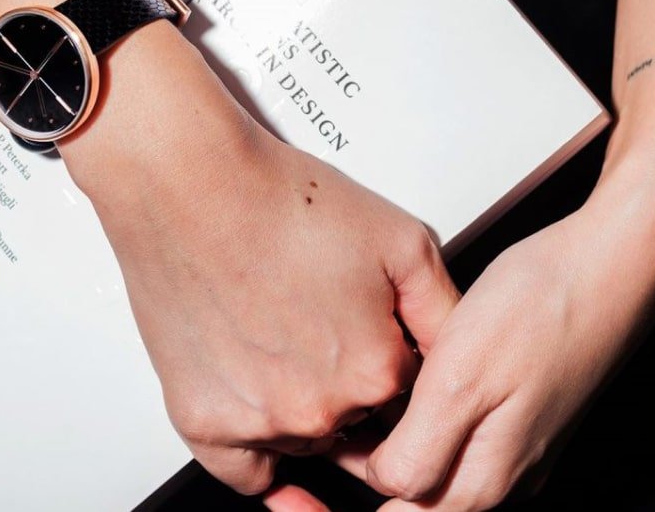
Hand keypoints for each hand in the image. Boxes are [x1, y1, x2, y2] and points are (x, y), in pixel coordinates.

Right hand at [60, 22, 460, 494]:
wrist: (191, 183)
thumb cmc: (281, 200)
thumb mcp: (402, 240)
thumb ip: (446, 311)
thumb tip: (463, 355)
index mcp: (377, 371)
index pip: (412, 398)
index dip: (395, 360)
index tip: (374, 332)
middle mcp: (321, 410)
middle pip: (359, 426)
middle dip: (354, 389)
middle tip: (325, 330)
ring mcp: (259, 421)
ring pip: (305, 442)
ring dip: (309, 414)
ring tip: (288, 342)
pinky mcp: (202, 421)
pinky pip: (246, 471)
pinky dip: (265, 465)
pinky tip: (281, 472)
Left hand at [269, 143, 654, 511]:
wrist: (612, 263)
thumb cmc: (543, 308)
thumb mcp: (461, 378)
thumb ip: (419, 447)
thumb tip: (385, 485)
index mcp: (484, 479)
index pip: (396, 505)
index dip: (352, 466)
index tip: (326, 426)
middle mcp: (505, 475)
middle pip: (417, 496)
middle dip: (372, 462)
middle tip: (341, 413)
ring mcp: (518, 447)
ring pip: (439, 465)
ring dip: (399, 440)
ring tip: (372, 393)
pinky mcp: (524, 415)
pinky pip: (463, 437)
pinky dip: (429, 417)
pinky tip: (419, 379)